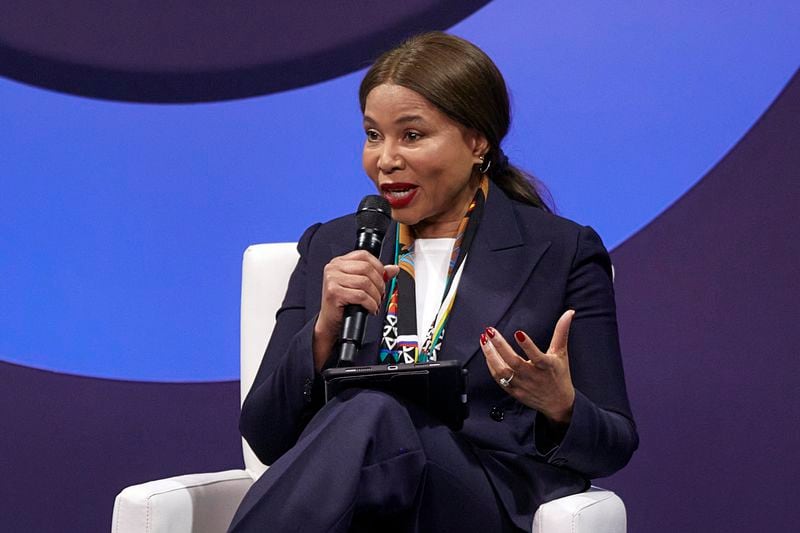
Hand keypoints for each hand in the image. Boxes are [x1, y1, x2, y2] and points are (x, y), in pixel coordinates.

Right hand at [313, 250, 398, 369]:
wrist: (330, 322)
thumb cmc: (344, 303)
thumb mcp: (360, 285)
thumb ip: (376, 275)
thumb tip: (393, 269)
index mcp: (339, 262)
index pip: (364, 255)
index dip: (378, 266)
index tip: (384, 278)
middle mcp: (334, 268)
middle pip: (366, 268)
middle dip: (379, 283)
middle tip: (380, 294)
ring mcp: (332, 279)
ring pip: (365, 282)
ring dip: (375, 296)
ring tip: (375, 303)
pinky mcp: (334, 292)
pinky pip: (361, 296)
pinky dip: (370, 304)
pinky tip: (370, 309)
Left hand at [480, 310, 575, 424]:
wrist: (558, 403)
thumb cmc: (559, 375)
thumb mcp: (561, 353)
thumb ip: (561, 332)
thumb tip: (569, 313)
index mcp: (547, 367)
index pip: (537, 356)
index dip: (528, 346)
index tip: (519, 333)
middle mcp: (533, 377)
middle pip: (513, 362)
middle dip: (500, 346)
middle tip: (490, 331)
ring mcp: (522, 385)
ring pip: (502, 371)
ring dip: (490, 355)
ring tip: (484, 340)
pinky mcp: (514, 392)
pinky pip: (499, 379)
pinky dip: (491, 365)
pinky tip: (487, 353)